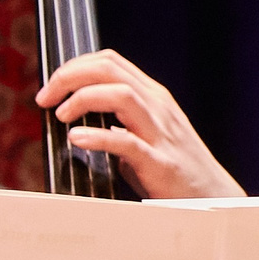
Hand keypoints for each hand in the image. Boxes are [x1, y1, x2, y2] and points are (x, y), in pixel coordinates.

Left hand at [36, 49, 243, 198]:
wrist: (213, 198)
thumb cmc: (176, 171)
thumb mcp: (148, 135)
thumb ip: (120, 123)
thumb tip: (81, 123)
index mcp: (154, 97)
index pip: (110, 61)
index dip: (75, 66)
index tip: (53, 85)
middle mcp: (157, 107)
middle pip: (109, 69)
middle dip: (68, 77)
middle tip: (45, 98)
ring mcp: (160, 134)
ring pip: (120, 94)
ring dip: (81, 99)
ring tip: (60, 115)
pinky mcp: (159, 162)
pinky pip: (126, 143)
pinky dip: (97, 137)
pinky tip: (77, 139)